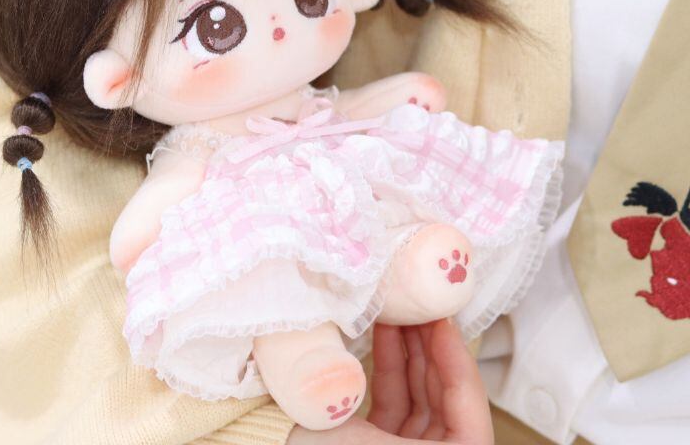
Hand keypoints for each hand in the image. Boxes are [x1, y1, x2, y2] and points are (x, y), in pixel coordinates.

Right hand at [286, 319, 491, 444]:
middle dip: (434, 351)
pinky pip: (395, 403)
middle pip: (445, 405)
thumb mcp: (381, 438)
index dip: (461, 368)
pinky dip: (391, 367)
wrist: (266, 443)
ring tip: (403, 309)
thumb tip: (450, 337)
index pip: (471, 422)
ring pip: (420, 400)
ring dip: (412, 351)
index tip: (443, 323)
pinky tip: (385, 330)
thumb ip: (430, 404)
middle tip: (425, 306)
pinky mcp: (374, 444)